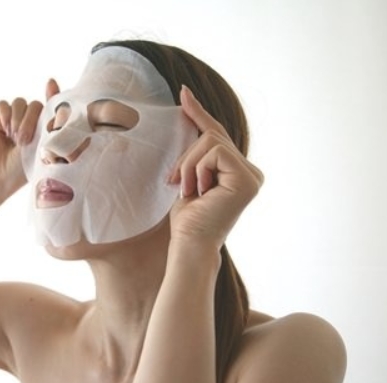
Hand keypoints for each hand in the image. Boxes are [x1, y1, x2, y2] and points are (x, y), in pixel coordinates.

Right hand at [0, 79, 59, 199]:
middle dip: (30, 120)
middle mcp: (31, 122)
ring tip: (14, 139)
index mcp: (46, 129)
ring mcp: (14, 119)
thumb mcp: (44, 149)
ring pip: (19, 103)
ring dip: (17, 120)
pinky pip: (3, 105)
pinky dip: (4, 115)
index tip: (50, 84)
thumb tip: (62, 109)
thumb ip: (53, 128)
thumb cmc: (25, 169)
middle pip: (35, 104)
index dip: (53, 94)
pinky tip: (4, 130)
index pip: (52, 106)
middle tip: (24, 140)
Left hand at [168, 85, 263, 247]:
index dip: (198, 112)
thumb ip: (196, 149)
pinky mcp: (247, 179)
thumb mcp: (189, 174)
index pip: (217, 134)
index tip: (183, 92)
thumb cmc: (187, 217)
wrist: (189, 243)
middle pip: (212, 135)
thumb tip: (188, 106)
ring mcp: (252, 175)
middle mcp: (251, 172)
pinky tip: (199, 191)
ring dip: (189, 164)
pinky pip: (215, 151)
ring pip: (211, 140)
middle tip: (177, 183)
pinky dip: (197, 168)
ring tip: (189, 191)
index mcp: (239, 171)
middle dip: (187, 156)